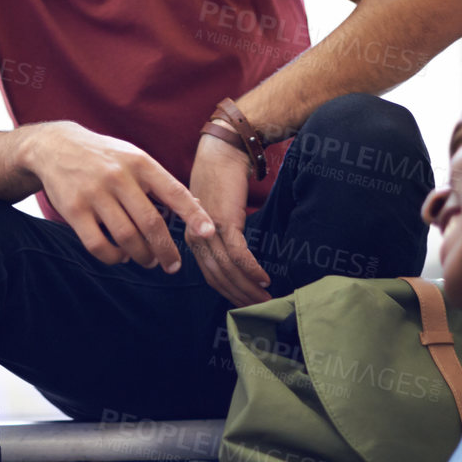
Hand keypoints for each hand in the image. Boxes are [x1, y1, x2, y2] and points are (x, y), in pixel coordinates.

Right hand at [28, 122, 215, 271]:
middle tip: (173, 265)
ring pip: (127, 238)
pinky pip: (99, 246)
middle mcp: (118, 176)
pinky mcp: (73, 210)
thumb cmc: (104, 157)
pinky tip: (120, 256)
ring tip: (148, 260)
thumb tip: (196, 208)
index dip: (193, 213)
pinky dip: (114, 257)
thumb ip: (160, 182)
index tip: (209, 232)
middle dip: (166, 250)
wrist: (55, 146)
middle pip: (151, 223)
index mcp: (139, 162)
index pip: (173, 190)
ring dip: (142, 256)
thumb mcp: (134, 158)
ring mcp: (94, 193)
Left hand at [187, 134, 270, 305]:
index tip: (247, 305)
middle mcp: (197, 237)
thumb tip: (237, 259)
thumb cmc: (221, 181)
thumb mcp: (215, 212)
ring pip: (229, 270)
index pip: (211, 276)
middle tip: (261, 309)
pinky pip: (238, 254)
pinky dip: (252, 269)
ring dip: (249, 288)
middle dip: (241, 297)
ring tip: (267, 298)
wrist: (223, 153)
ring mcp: (209, 230)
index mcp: (194, 238)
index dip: (230, 293)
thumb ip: (220, 236)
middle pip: (219, 278)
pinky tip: (265, 278)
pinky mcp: (224, 221)